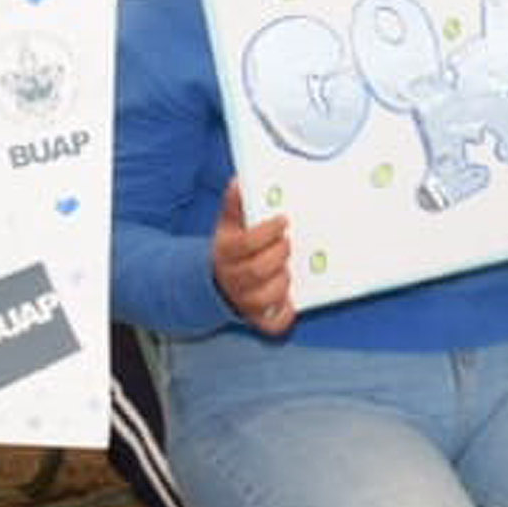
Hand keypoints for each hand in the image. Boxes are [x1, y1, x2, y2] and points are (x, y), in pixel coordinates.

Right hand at [210, 181, 295, 334]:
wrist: (215, 281)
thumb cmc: (230, 248)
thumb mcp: (229, 224)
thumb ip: (235, 204)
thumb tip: (240, 182)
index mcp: (224, 253)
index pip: (245, 244)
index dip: (267, 232)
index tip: (283, 220)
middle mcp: (231, 279)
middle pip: (257, 270)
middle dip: (278, 255)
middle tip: (289, 243)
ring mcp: (243, 302)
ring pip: (264, 298)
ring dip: (282, 282)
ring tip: (288, 269)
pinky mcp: (255, 319)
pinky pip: (272, 324)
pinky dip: (284, 314)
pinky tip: (291, 301)